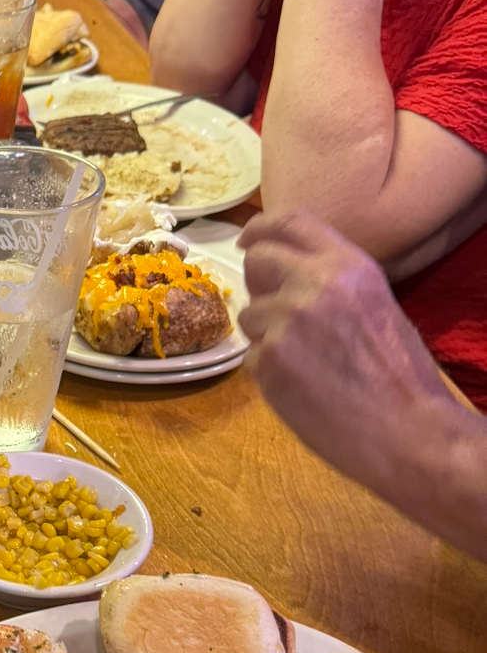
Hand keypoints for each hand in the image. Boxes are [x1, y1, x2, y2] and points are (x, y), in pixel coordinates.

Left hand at [237, 211, 451, 488]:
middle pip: (257, 261)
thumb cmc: (399, 375)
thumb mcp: (374, 304)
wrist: (407, 429)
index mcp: (347, 265)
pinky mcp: (268, 361)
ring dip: (266, 336)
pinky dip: (268, 373)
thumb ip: (332, 284)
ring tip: (307, 363)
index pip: (291, 222)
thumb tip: (287, 276)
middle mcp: (312, 283)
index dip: (261, 228)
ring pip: (250, 316)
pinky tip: (301, 387)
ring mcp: (285, 321)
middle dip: (257, 283)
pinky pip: (251, 357)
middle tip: (273, 310)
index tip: (247, 240)